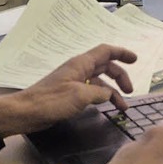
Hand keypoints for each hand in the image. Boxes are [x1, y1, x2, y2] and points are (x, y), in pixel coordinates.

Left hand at [0, 44, 136, 136]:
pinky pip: (91, 91)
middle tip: (130, 91)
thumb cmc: (52, 101)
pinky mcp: (70, 94)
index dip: (122, 53)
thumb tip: (108, 94)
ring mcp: (74, 81)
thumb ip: (98, 93)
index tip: (135, 60)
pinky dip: (101, 97)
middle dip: (120, 76)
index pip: (106, 51)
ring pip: (99, 82)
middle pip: (105, 66)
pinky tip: (105, 107)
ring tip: (123, 106)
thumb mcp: (80, 96)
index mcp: (81, 64)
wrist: (27, 112)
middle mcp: (79, 69)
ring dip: (112, 92)